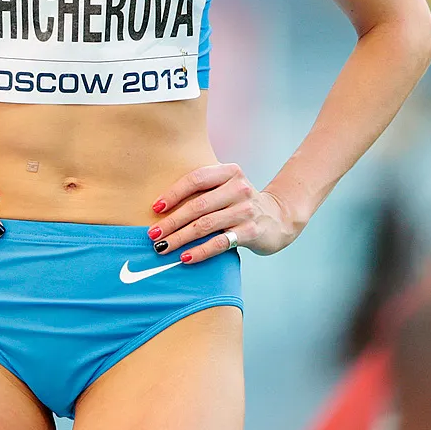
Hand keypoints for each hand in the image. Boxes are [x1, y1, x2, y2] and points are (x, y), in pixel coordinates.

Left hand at [147, 163, 299, 263]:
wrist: (277, 218)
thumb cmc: (239, 202)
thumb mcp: (225, 187)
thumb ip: (202, 190)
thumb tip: (161, 207)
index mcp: (229, 172)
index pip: (195, 179)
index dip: (173, 194)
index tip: (155, 208)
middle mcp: (239, 188)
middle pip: (198, 205)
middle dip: (172, 221)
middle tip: (153, 234)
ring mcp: (246, 210)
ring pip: (205, 225)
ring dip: (180, 238)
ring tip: (163, 247)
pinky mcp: (251, 231)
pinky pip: (220, 243)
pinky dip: (201, 251)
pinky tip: (185, 257)